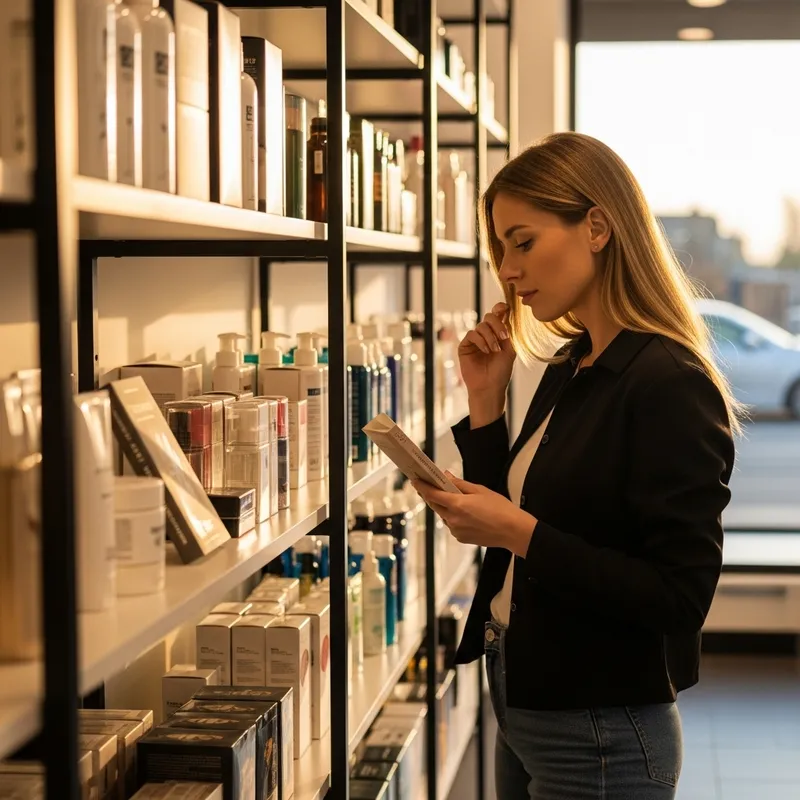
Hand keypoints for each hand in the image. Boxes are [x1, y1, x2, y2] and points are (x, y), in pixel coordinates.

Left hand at [412, 472, 536, 556]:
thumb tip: (446, 475)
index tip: (414, 480)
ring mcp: (456, 531)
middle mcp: (453, 519)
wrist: (513, 531)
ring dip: (444, 507)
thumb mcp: (480, 490)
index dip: (421, 487)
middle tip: (428, 486)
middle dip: (431, 495)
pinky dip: (453, 517)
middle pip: (435, 505)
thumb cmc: (500, 508)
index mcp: (457, 505)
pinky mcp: (461, 538)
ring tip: (451, 499)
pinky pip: (452, 525)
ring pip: (443, 516)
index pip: (432, 494)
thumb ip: (460, 484)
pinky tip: (464, 513)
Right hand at [458, 303, 515, 403]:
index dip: (501, 307)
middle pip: (489, 316)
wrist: (490, 387)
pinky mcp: (465, 345)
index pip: (498, 315)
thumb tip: (506, 314)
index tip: (506, 308)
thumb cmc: (501, 371)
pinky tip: (487, 351)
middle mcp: (486, 334)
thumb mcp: (510, 350)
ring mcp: (475, 339)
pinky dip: (481, 341)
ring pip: (481, 326)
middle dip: (497, 324)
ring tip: (495, 350)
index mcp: (498, 333)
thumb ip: (508, 332)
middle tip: (504, 337)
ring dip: (490, 337)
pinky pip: (472, 334)